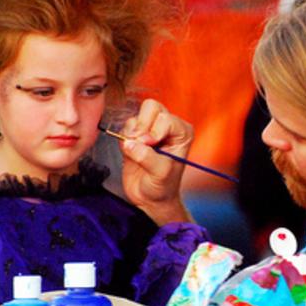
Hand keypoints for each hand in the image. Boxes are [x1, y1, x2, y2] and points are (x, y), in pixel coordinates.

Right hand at [119, 99, 193, 224]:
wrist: (150, 198)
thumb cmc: (162, 186)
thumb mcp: (161, 173)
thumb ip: (147, 156)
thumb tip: (130, 144)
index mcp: (182, 132)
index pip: (165, 118)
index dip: (154, 131)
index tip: (151, 146)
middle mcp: (167, 127)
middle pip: (151, 107)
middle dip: (142, 126)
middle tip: (141, 144)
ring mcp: (150, 129)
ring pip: (137, 117)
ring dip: (132, 134)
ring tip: (137, 152)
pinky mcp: (135, 135)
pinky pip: (125, 127)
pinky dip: (124, 138)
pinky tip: (131, 152)